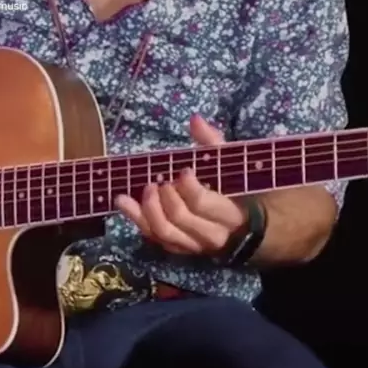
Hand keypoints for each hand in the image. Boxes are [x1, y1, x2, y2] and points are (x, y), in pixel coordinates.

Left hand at [114, 115, 246, 254]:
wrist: (243, 224)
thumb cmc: (237, 188)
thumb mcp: (230, 164)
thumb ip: (212, 142)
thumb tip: (195, 119)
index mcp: (229, 214)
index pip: (201, 203)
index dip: (187, 186)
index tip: (183, 170)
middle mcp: (212, 235)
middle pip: (179, 217)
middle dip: (165, 196)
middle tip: (159, 179)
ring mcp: (194, 245)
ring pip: (164, 232)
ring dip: (148, 208)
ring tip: (144, 187)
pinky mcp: (179, 248)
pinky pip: (154, 238)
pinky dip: (137, 219)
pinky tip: (124, 201)